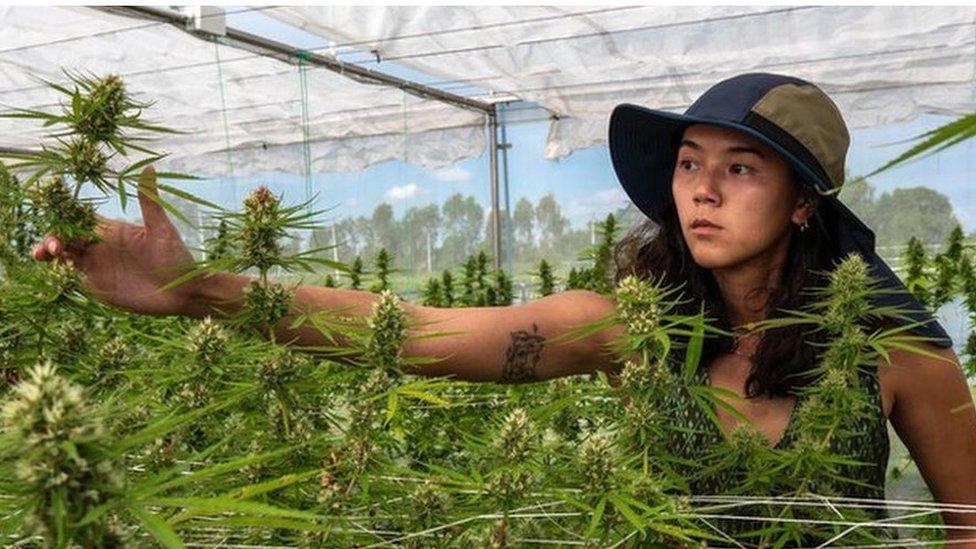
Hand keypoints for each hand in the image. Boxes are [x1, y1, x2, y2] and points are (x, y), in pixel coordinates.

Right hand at [32, 166, 200, 315]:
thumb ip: (149, 200)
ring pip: (64, 256)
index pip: (81, 219)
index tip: (58, 217)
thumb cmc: (176, 256)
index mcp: (113, 229)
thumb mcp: (161, 228)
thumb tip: (149, 166)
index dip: (66, 217)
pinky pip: (74, 276)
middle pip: (66, 237)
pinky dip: (60, 272)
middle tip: (52, 246)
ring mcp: (98, 266)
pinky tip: (56, 271)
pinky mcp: (99, 286)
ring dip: (49, 253)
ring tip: (43, 255)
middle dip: (52, 237)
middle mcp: (101, 245)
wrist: (183, 291)